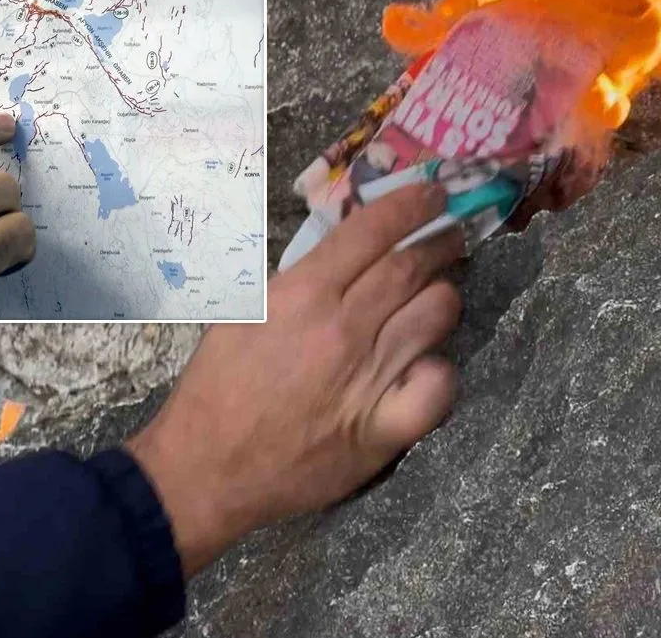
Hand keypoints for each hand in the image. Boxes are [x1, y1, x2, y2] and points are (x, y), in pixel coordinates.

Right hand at [126, 184, 463, 575]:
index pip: (372, 232)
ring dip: (444, 296)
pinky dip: (440, 368)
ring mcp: (369, 378)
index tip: (431, 193)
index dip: (411, 205)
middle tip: (450, 234)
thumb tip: (342, 253)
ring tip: (441, 292)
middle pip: (412, 267)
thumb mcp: (244, 313)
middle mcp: (343, 328)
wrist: (209, 466)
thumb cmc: (216, 386)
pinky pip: (438, 385)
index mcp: (303, 294)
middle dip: (441, 241)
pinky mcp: (384, 428)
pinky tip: (428, 365)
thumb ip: (295, 281)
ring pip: (434, 316)